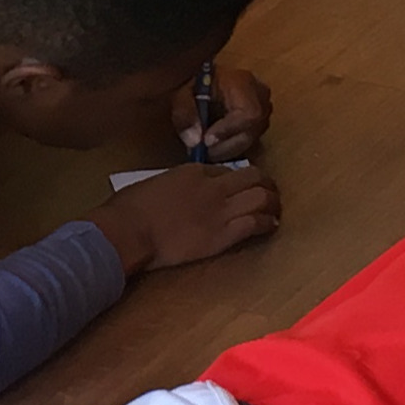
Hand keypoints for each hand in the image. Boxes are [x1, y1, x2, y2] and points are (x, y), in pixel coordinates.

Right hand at [91, 162, 280, 274]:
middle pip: (253, 177)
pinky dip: (267, 223)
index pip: (227, 170)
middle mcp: (213, 186)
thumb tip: (180, 192)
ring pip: (261, 197)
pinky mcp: (223, 235)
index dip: (236, 179)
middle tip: (269, 192)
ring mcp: (220, 210)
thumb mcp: (155, 183)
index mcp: (193, 170)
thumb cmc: (131, 208)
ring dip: (272, 202)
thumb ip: (175, 185)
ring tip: (275, 208)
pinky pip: (255, 223)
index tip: (238, 188)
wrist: (130, 230)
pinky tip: (272, 225)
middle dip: (264, 183)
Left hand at [176, 65, 273, 160]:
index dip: (228, 131)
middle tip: (202, 152)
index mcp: (242, 82)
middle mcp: (260, 95)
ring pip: (252, 139)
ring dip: (227, 149)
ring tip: (206, 150)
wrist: (206, 79)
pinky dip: (232, 148)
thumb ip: (185, 114)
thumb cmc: (195, 83)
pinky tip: (215, 148)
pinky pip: (251, 141)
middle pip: (251, 131)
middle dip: (225, 147)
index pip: (248, 113)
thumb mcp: (181, 94)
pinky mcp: (261, 121)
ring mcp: (264, 109)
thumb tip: (195, 141)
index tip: (206, 141)